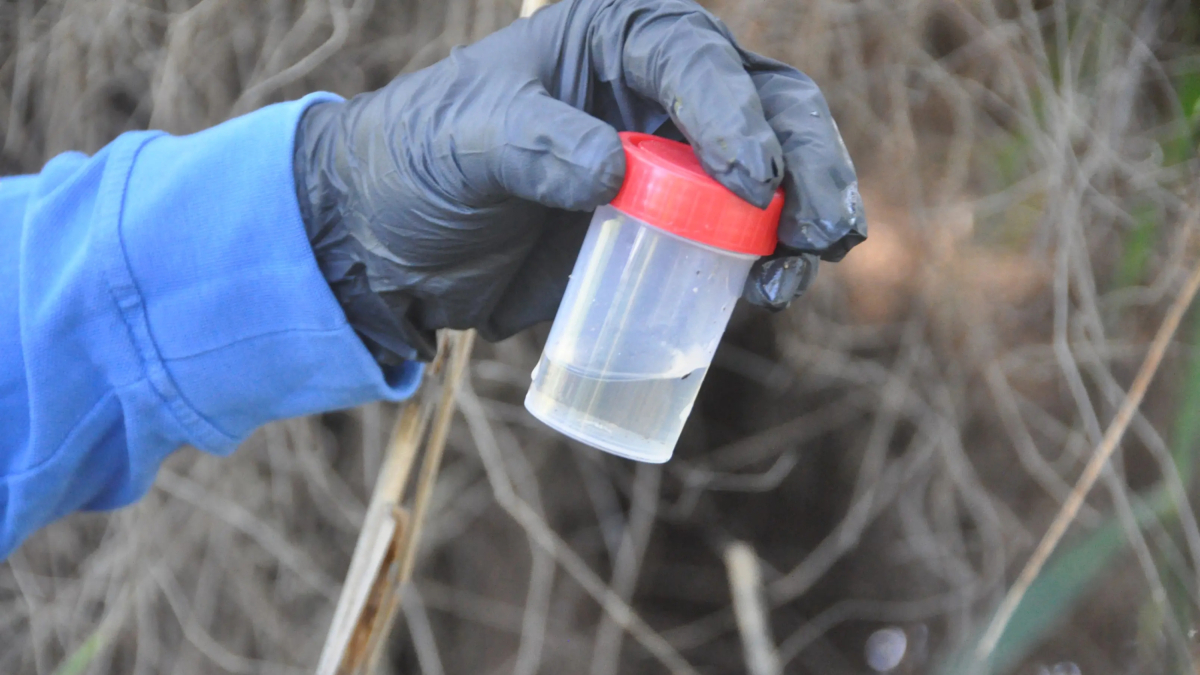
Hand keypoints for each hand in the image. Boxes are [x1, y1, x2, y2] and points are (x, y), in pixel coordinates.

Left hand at [294, 0, 865, 362]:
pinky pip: (736, 236)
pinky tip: (769, 291)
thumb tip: (614, 173)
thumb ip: (530, 145)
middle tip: (824, 228)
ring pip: (772, 168)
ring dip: (804, 213)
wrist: (389, 243)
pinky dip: (764, 260)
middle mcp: (654, 89)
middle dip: (807, 160)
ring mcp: (669, 160)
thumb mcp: (459, 142)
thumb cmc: (416, 164)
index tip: (749, 181)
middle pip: (766, 103)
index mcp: (610, 38)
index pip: (691, 57)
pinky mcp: (665, 226)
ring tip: (806, 263)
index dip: (733, 113)